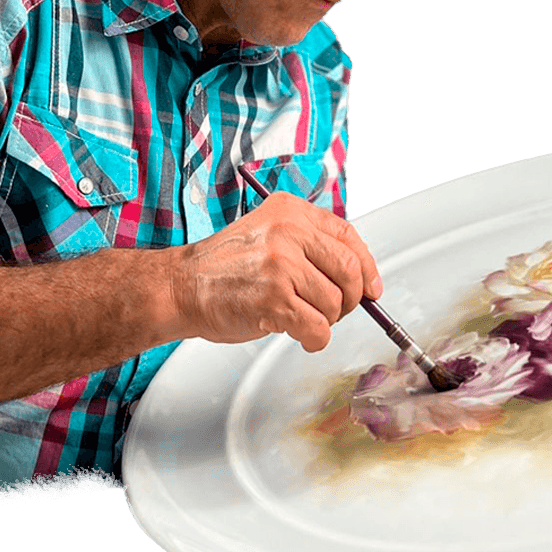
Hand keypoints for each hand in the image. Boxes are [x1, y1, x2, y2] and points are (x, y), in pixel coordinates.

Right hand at [165, 192, 382, 351]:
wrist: (180, 286)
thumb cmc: (225, 267)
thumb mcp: (270, 234)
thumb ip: (310, 245)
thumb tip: (361, 278)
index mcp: (291, 212)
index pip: (348, 236)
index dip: (367, 266)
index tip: (371, 288)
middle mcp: (289, 233)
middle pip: (350, 270)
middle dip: (351, 299)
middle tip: (336, 310)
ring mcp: (282, 266)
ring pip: (335, 304)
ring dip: (325, 321)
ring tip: (301, 318)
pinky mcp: (274, 300)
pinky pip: (318, 328)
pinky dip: (315, 339)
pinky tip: (299, 335)